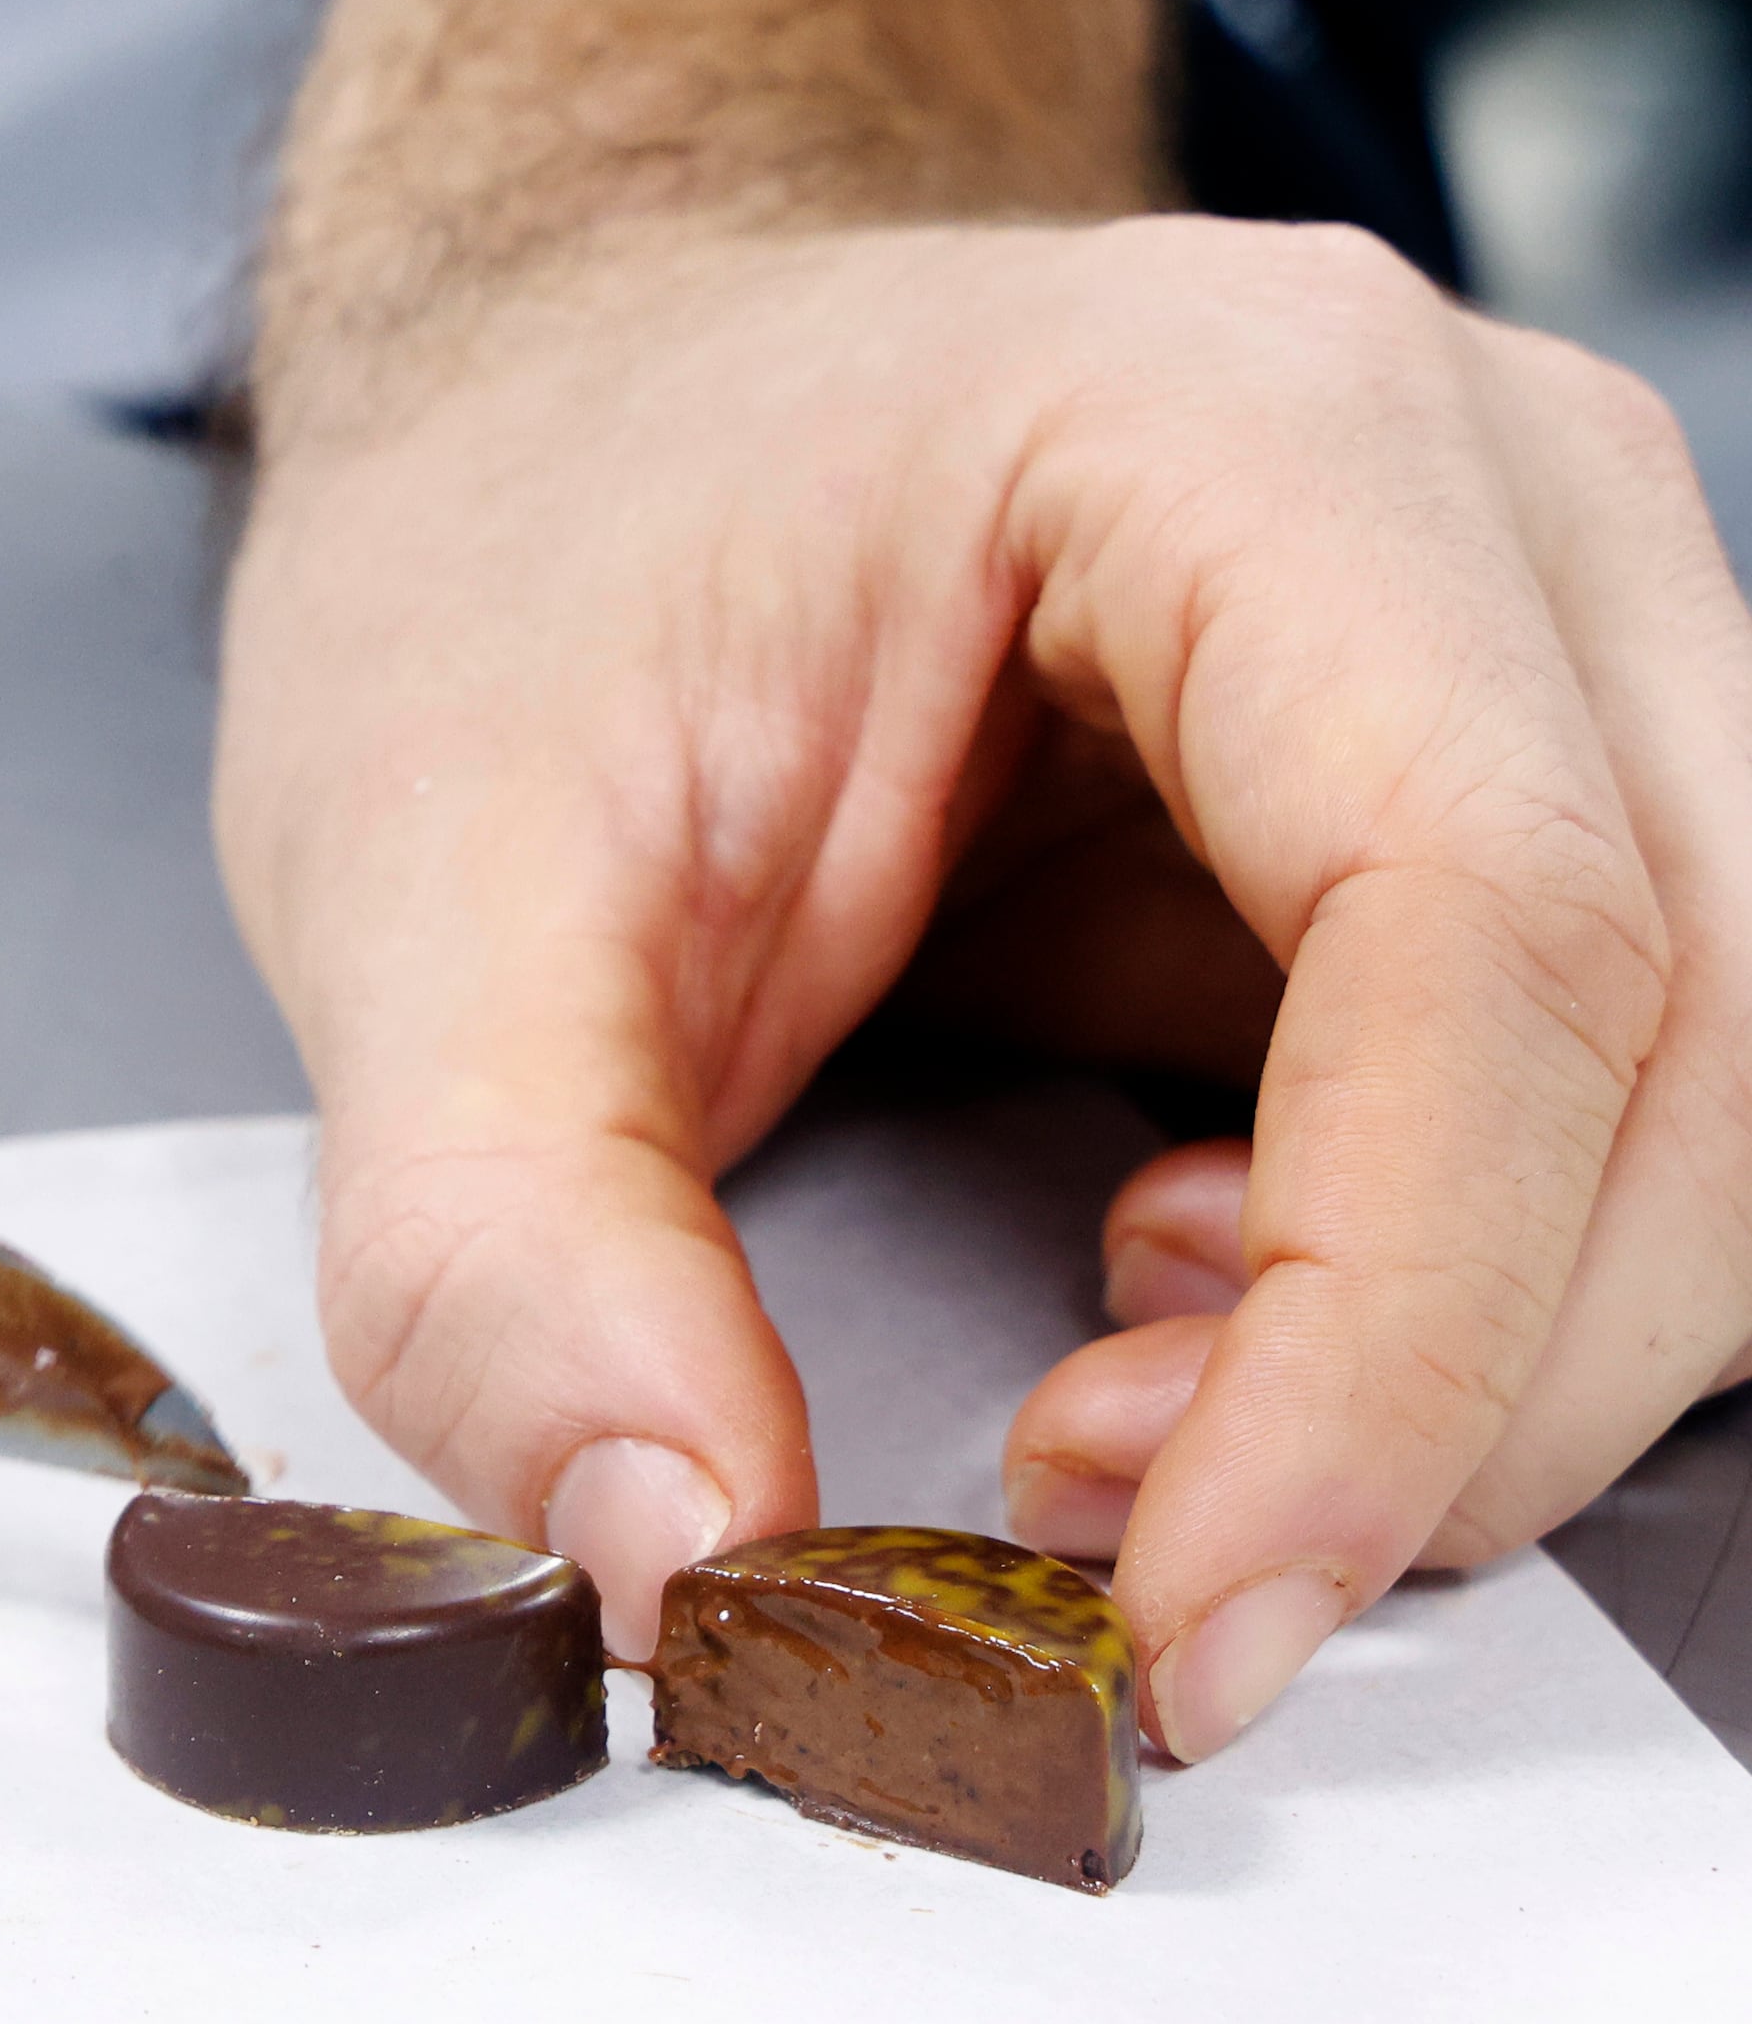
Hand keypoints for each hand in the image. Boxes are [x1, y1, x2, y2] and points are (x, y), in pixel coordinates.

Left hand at [218, 214, 1751, 1758]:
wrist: (566, 414)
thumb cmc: (525, 555)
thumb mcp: (403, 888)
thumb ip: (499, 1244)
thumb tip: (676, 1551)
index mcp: (1245, 428)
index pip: (1499, 923)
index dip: (1389, 1337)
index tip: (1189, 1610)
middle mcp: (1498, 508)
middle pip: (1694, 1037)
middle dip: (1440, 1401)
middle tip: (1104, 1569)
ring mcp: (1558, 656)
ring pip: (1711, 1115)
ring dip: (1458, 1379)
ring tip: (1091, 1420)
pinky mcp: (1523, 823)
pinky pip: (1609, 1133)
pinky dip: (1436, 1320)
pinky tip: (1162, 1319)